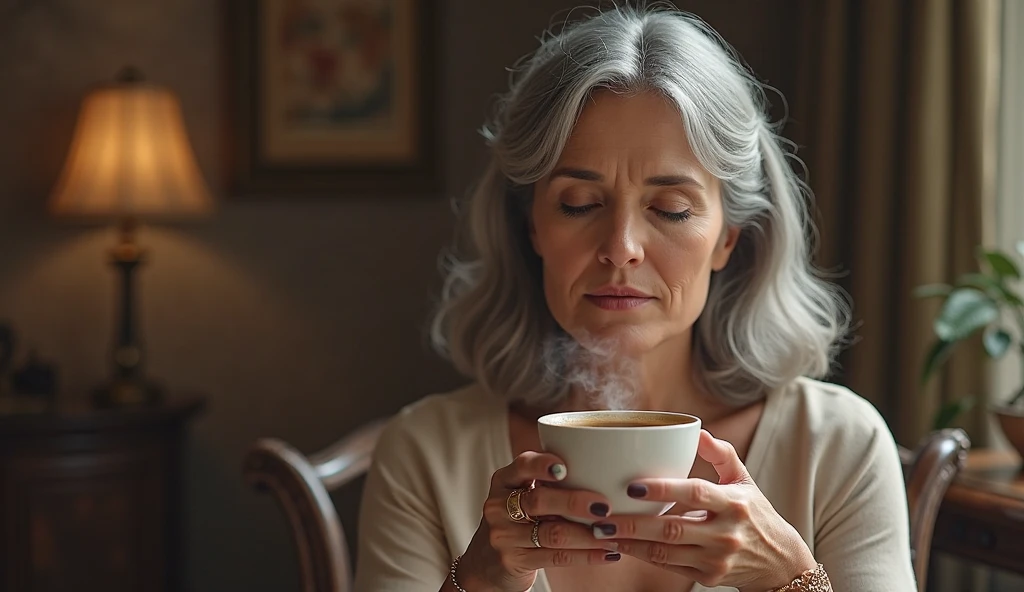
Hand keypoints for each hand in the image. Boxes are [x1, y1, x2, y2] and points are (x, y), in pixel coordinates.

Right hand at [457, 451, 621, 591]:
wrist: (487, 561)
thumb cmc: (518, 519)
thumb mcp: (521, 494)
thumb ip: (549, 482)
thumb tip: (605, 469)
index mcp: (504, 480)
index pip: (522, 465)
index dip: (543, 464)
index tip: (566, 467)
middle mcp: (499, 505)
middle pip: (539, 500)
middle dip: (574, 502)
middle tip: (605, 505)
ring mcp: (503, 535)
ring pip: (552, 533)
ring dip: (588, 535)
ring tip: (614, 533)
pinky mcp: (513, 561)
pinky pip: (556, 558)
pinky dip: (586, 556)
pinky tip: (607, 554)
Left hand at [593, 430, 816, 590]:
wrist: (779, 562)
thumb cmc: (755, 513)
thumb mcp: (744, 479)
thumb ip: (721, 454)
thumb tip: (697, 431)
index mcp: (733, 503)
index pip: (695, 492)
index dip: (663, 489)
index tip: (632, 485)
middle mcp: (726, 533)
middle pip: (671, 529)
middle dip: (632, 523)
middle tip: (602, 514)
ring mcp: (716, 559)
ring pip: (665, 552)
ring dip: (631, 542)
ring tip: (603, 531)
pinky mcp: (708, 577)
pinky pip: (669, 566)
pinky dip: (643, 556)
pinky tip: (622, 545)